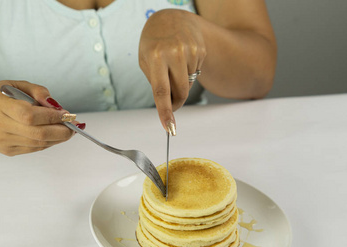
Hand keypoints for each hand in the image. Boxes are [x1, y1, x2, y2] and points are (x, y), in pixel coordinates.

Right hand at [0, 80, 76, 155]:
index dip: (51, 116)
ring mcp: (1, 141)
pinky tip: (54, 134)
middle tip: (73, 126)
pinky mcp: (7, 151)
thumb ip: (37, 90)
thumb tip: (54, 104)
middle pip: (37, 133)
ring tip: (67, 130)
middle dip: (61, 131)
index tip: (66, 114)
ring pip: (38, 143)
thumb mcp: (16, 85)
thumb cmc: (1, 97)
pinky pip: (35, 148)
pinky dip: (49, 142)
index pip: (29, 115)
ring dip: (58, 138)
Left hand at [139, 9, 205, 133]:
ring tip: (173, 67)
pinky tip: (182, 60)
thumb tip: (168, 105)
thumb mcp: (145, 60)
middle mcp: (174, 53)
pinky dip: (188, 73)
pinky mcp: (201, 51)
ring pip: (188, 85)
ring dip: (181, 84)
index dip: (165, 112)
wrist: (171, 18)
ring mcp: (190, 51)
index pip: (161, 91)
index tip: (169, 128)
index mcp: (156, 56)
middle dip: (176, 103)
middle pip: (180, 92)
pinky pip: (195, 74)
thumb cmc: (154, 42)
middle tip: (171, 104)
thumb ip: (155, 82)